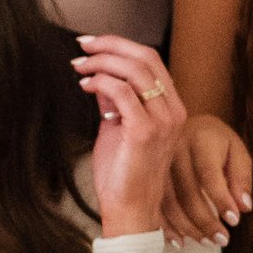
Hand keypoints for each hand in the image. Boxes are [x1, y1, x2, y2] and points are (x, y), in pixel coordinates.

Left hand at [76, 36, 183, 237]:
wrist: (130, 209)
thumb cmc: (123, 174)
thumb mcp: (118, 129)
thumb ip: (114, 103)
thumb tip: (99, 78)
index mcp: (171, 108)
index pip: (151, 61)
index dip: (121, 45)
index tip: (93, 43)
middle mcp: (173, 111)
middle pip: (145, 58)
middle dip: (110, 45)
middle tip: (82, 46)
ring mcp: (162, 121)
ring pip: (134, 71)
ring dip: (101, 62)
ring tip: (79, 66)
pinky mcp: (145, 131)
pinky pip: (121, 92)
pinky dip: (100, 82)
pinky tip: (85, 86)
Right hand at [163, 111, 252, 249]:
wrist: (185, 123)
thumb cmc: (216, 141)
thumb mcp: (236, 151)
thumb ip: (242, 177)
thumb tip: (244, 207)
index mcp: (199, 139)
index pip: (209, 174)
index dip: (221, 200)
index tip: (234, 221)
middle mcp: (174, 150)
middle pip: (187, 192)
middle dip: (205, 221)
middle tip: (222, 240)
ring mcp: (156, 164)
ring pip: (169, 202)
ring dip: (187, 227)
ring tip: (206, 242)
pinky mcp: (146, 176)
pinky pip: (154, 205)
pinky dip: (166, 226)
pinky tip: (179, 240)